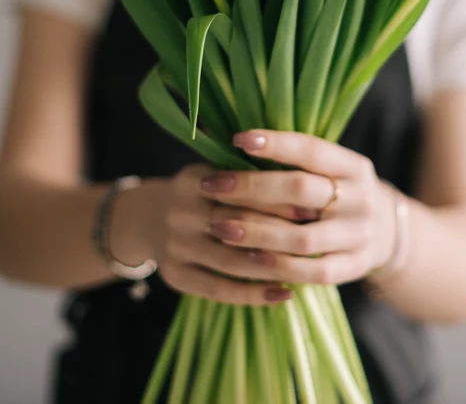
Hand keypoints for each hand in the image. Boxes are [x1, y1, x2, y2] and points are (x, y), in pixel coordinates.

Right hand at [143, 164, 304, 305]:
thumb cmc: (202, 192)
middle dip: (279, 234)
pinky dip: (253, 294)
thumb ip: (250, 172)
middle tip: (317, 240)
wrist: (148, 218)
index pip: (242, 190)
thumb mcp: (217, 171)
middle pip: (237, 225)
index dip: (279, 199)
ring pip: (231, 261)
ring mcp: (175, 246)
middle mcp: (179, 212)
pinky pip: (218, 289)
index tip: (313, 207)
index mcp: (193, 180)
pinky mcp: (175, 275)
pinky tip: (284, 295)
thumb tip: (305, 177)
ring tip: (307, 270)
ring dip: (272, 268)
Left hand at [198, 130, 397, 285]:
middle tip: (213, 185)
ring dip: (256, 232)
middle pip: (302, 190)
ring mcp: (358, 236)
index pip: (312, 150)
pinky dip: (279, 266)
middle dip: (252, 187)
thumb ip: (293, 160)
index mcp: (354, 166)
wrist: (387, 233)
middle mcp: (360, 199)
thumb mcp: (331, 170)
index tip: (238, 139)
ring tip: (219, 225)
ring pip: (302, 237)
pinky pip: (312, 272)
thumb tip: (235, 140)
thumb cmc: (340, 193)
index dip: (275, 144)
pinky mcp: (353, 267)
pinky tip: (249, 258)